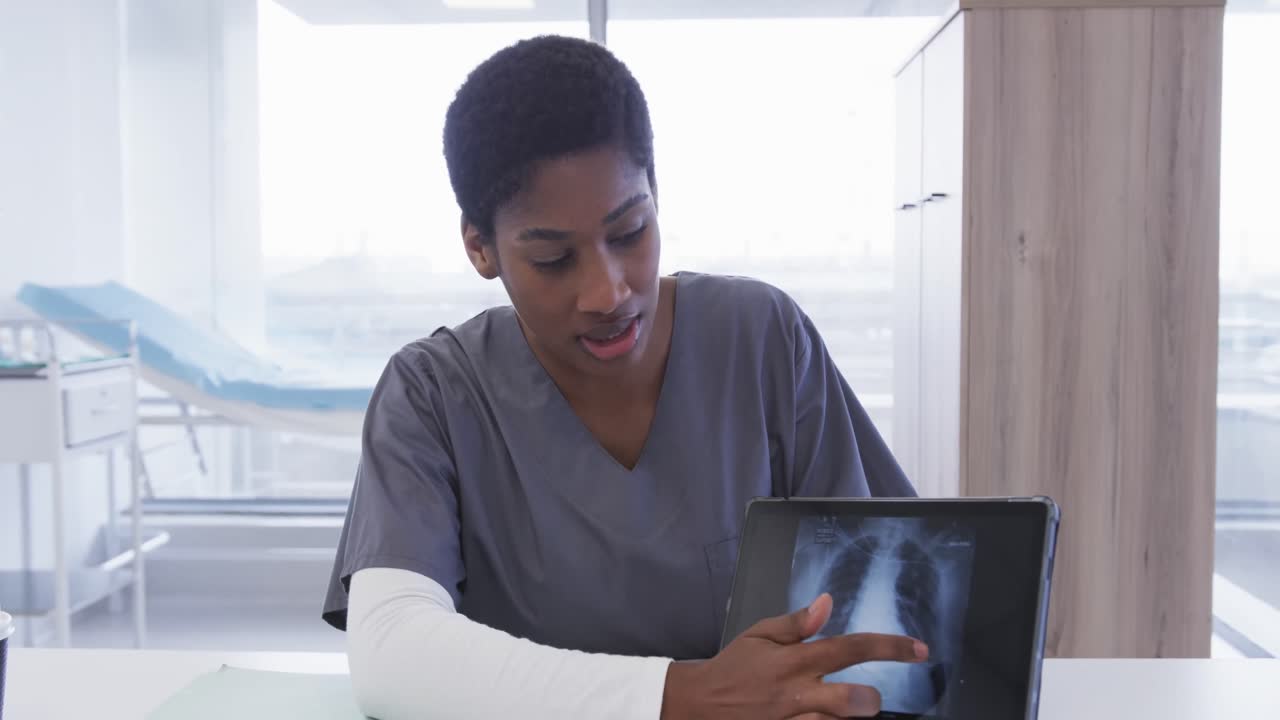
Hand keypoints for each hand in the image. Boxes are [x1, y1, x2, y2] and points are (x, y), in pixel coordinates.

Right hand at [660, 593, 927, 718]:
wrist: (697, 705)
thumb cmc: (733, 668)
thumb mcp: (760, 634)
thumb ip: (797, 622)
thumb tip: (827, 602)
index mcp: (795, 661)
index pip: (852, 648)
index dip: (891, 647)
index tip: (920, 650)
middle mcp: (798, 694)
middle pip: (853, 702)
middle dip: (868, 701)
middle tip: (865, 699)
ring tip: (831, 710)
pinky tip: (821, 718)